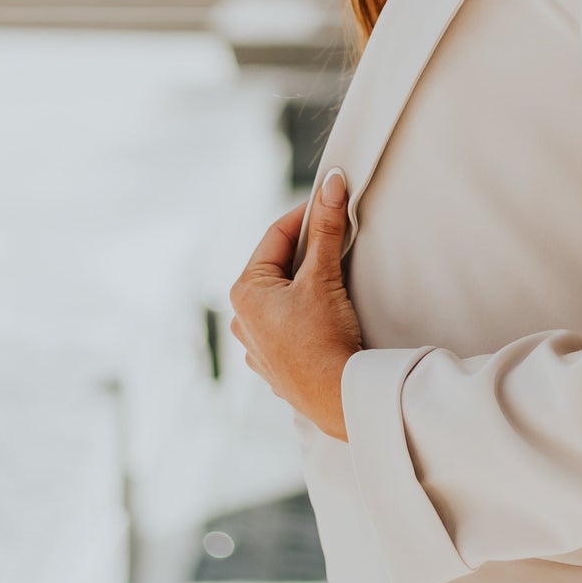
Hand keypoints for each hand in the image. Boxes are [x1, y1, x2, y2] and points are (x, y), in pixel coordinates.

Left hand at [229, 168, 362, 439]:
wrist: (336, 397)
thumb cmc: (322, 340)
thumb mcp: (323, 278)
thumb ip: (326, 229)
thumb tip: (331, 185)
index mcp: (245, 292)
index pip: (276, 236)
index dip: (306, 214)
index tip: (331, 200)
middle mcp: (242, 319)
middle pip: (279, 267)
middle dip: (309, 251)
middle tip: (339, 237)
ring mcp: (257, 346)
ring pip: (284, 298)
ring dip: (307, 284)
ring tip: (336, 277)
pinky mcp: (276, 366)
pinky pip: (290, 327)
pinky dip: (308, 314)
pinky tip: (328, 317)